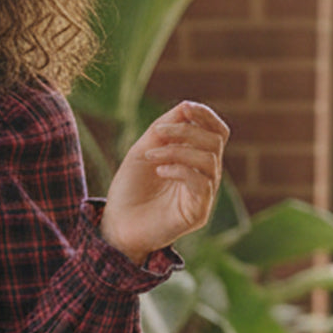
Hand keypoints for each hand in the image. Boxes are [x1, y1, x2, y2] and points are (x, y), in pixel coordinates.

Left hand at [101, 101, 228, 263]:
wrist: (116, 226)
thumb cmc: (129, 191)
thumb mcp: (143, 152)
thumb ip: (163, 130)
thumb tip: (186, 106)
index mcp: (195, 160)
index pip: (216, 133)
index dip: (206, 116)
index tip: (185, 107)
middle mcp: (205, 176)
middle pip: (215, 142)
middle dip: (187, 131)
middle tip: (158, 133)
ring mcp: (204, 196)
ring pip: (209, 160)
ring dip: (177, 150)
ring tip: (150, 155)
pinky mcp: (198, 214)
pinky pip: (201, 183)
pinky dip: (180, 169)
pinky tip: (159, 171)